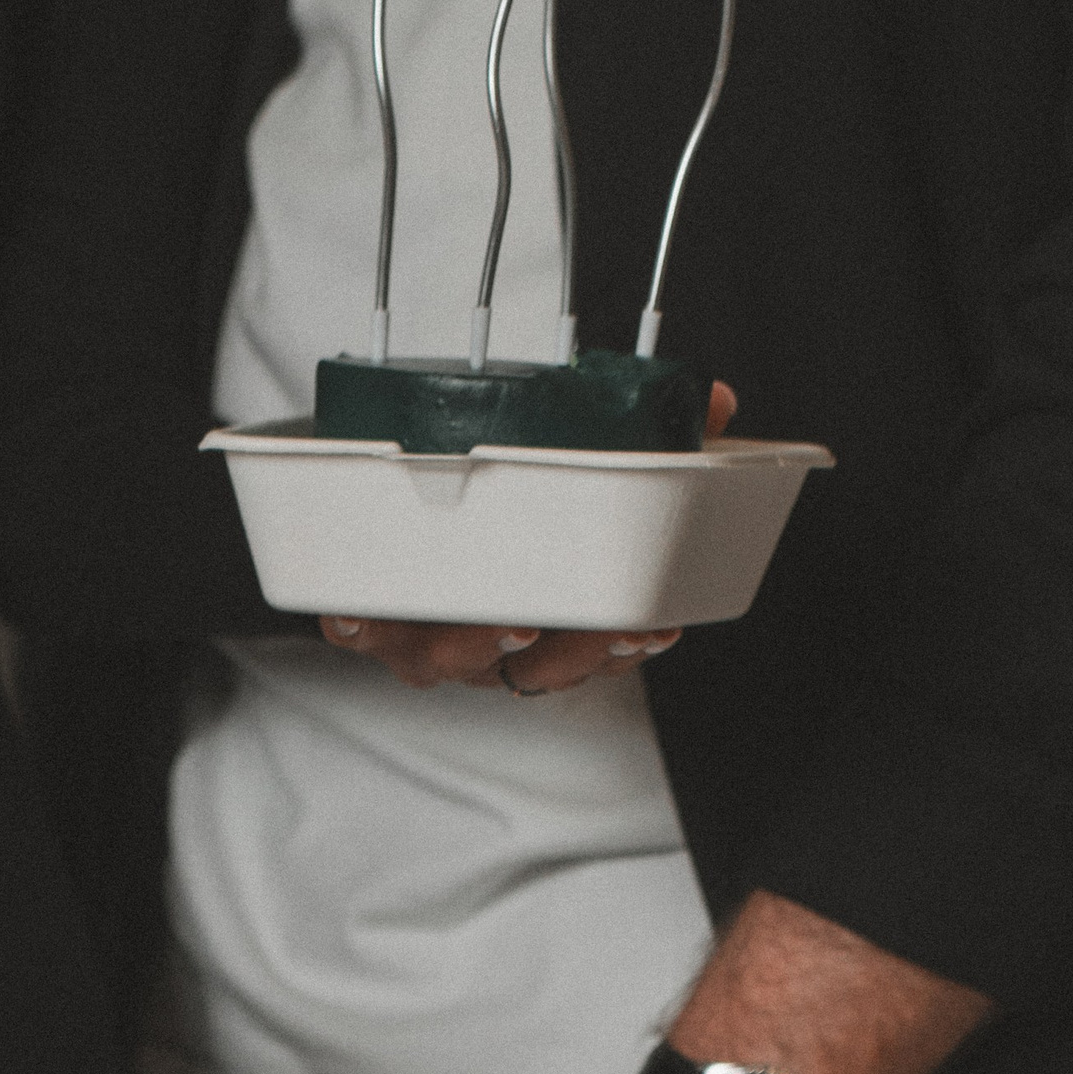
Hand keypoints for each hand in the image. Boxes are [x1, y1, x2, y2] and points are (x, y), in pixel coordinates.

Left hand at [320, 382, 736, 695]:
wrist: (400, 497)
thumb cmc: (499, 500)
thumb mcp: (585, 462)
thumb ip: (653, 438)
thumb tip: (715, 403)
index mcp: (549, 625)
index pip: (601, 651)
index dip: (628, 648)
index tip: (652, 626)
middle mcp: (493, 645)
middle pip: (537, 670)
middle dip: (569, 652)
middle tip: (591, 621)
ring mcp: (429, 638)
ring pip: (454, 661)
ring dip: (482, 645)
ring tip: (508, 615)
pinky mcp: (366, 617)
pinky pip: (359, 631)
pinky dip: (359, 622)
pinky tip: (357, 611)